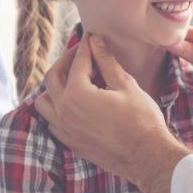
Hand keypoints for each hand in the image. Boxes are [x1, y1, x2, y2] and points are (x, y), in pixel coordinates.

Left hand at [35, 34, 190, 192]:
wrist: (147, 156)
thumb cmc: (141, 119)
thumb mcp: (126, 85)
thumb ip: (106, 62)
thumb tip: (95, 41)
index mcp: (77, 95)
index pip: (77, 62)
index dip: (85, 47)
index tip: (90, 37)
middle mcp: (64, 112)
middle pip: (53, 78)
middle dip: (67, 60)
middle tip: (82, 52)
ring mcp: (64, 130)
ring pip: (44, 101)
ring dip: (55, 85)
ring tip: (74, 77)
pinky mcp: (70, 142)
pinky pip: (51, 121)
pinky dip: (56, 107)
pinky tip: (74, 103)